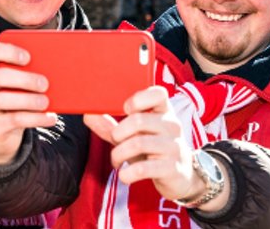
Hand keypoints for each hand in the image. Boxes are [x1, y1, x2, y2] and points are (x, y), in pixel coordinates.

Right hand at [0, 42, 54, 165]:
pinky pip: (13, 120)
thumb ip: (30, 72)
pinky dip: (35, 118)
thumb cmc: (14, 99)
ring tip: (45, 101)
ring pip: (0, 99)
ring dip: (27, 100)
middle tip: (44, 84)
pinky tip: (50, 117)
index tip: (28, 57)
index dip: (7, 51)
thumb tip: (58, 67)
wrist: (0, 132)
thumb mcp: (19, 84)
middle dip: (23, 78)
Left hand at [83, 87, 198, 201]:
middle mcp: (171, 126)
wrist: (180, 176)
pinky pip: (143, 169)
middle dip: (118, 133)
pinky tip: (124, 175)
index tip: (125, 109)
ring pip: (138, 144)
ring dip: (118, 154)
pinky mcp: (171, 168)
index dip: (138, 99)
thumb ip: (111, 125)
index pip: (158, 93)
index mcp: (164, 112)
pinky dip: (127, 173)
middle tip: (115, 140)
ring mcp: (173, 147)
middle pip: (139, 120)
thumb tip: (88, 114)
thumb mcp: (134, 135)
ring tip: (116, 160)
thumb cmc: (154, 150)